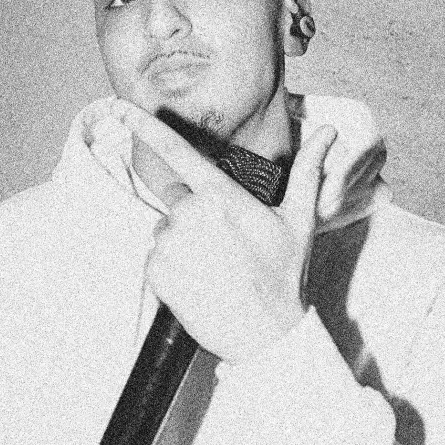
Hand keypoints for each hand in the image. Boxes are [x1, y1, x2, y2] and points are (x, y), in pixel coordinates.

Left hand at [114, 101, 336, 363]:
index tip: (118, 108)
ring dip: (183, 241)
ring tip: (215, 266)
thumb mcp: (299, 220)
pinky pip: (156, 257)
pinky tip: (200, 281)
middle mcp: (189, 216)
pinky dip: (172, 267)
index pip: (176, 152)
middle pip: (177, 198)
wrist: (266, 335)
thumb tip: (327, 131)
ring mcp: (170, 245)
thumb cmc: (283, 276)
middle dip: (194, 212)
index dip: (144, 126)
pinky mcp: (156, 272)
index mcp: (221, 197)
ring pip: (166, 229)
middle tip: (225, 244)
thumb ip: (307, 171)